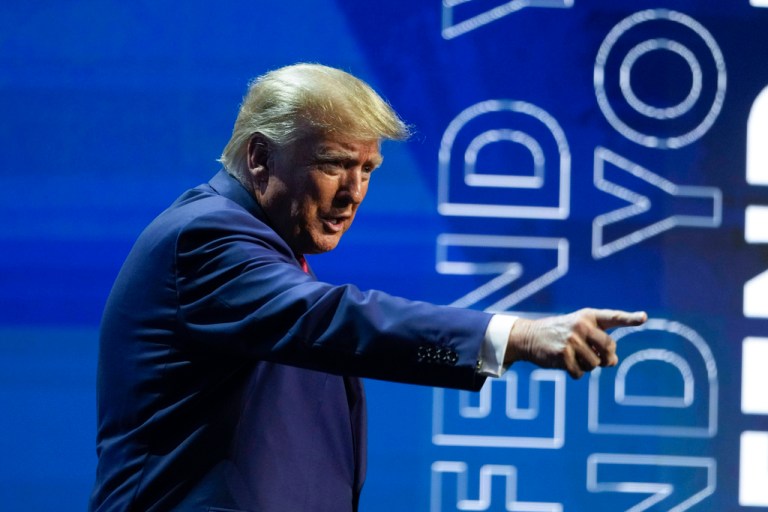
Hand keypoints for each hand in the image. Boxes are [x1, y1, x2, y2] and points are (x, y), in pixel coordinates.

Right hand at [505, 308, 646, 378]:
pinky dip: (575, 373)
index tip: (644, 318)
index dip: (630, 318)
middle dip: (604, 356)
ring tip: (574, 357)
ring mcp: (572, 340)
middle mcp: (581, 325)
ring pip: (595, 364)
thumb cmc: (560, 335)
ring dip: (587, 366)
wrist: (530, 337)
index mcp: (588, 316)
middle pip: (609, 348)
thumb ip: (600, 344)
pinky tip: (564, 363)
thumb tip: (613, 362)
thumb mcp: (580, 333)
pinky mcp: (563, 354)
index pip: (613, 317)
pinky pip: (580, 373)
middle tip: (593, 355)